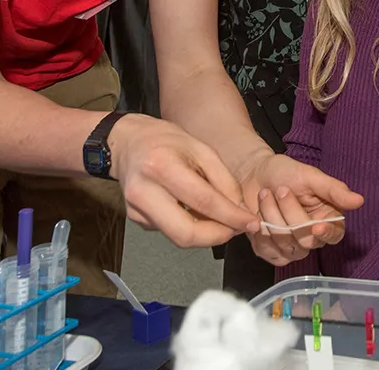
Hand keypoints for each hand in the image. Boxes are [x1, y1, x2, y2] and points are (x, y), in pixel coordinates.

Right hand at [108, 113, 259, 248]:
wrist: (129, 143)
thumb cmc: (164, 142)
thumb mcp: (201, 149)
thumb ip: (223, 180)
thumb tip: (238, 208)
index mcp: (161, 166)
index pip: (203, 201)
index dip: (230, 217)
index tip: (249, 222)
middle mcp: (144, 192)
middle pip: (185, 233)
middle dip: (217, 236)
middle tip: (236, 229)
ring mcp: (137, 210)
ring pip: (177, 237)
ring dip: (206, 234)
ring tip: (222, 219)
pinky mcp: (136, 220)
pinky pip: (170, 230)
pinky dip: (190, 226)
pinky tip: (197, 213)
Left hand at [238, 151, 364, 265]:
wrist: (254, 174)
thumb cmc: (286, 172)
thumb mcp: (311, 177)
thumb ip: (334, 190)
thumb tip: (359, 201)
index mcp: (327, 216)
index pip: (335, 235)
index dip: (327, 234)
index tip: (316, 226)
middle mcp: (311, 235)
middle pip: (306, 241)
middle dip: (290, 214)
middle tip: (280, 190)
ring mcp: (291, 246)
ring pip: (286, 247)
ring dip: (272, 220)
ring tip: (265, 196)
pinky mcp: (272, 251)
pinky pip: (269, 253)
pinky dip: (261, 236)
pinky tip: (257, 217)